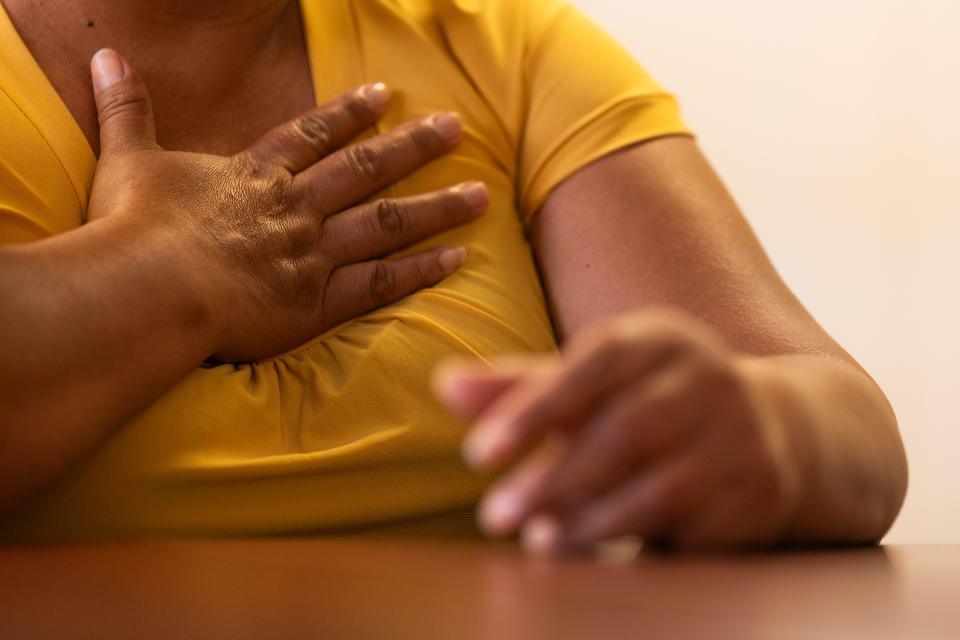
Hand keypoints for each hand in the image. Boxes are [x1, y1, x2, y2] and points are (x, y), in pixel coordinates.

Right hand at [87, 48, 486, 360]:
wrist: (150, 289)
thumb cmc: (136, 229)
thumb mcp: (129, 159)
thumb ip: (127, 108)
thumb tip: (105, 55)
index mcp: (257, 174)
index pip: (314, 134)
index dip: (350, 113)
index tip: (385, 95)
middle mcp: (296, 207)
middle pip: (367, 170)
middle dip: (414, 146)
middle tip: (457, 128)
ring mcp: (312, 254)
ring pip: (387, 222)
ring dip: (435, 207)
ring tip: (479, 196)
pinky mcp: (317, 302)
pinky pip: (380, 284)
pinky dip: (419, 272)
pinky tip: (456, 260)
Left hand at [434, 309, 802, 553]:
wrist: (775, 427)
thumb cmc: (654, 397)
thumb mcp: (596, 381)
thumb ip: (522, 386)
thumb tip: (444, 383)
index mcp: (656, 338)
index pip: (592, 365)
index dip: (534, 408)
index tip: (478, 453)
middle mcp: (702, 379)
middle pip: (623, 430)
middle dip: (554, 477)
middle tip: (496, 515)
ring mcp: (736, 436)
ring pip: (657, 484)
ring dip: (590, 518)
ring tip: (537, 540)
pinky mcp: (754, 491)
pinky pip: (689, 523)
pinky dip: (633, 539)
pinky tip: (591, 552)